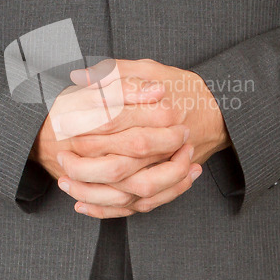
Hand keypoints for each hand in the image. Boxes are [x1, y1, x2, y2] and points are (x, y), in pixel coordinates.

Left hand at [54, 59, 229, 217]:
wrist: (218, 112)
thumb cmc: (181, 88)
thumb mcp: (151, 69)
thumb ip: (117, 72)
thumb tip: (81, 76)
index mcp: (160, 112)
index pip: (115, 122)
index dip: (84, 125)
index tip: (62, 125)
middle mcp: (167, 144)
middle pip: (120, 164)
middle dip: (85, 164)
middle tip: (62, 156)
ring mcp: (170, 167)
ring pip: (129, 191)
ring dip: (94, 191)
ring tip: (66, 181)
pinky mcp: (168, 183)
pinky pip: (139, 206)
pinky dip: (110, 210)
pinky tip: (83, 205)